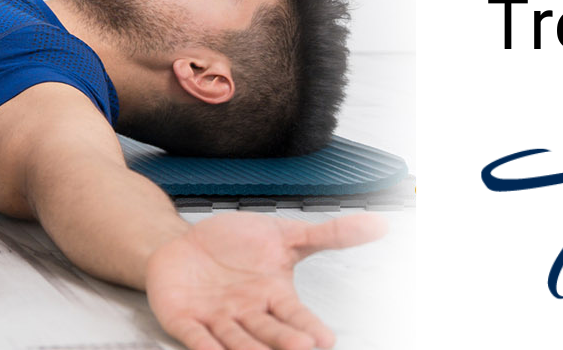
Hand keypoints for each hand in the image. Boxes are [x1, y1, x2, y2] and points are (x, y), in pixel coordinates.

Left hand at [145, 212, 386, 349]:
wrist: (184, 242)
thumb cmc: (234, 245)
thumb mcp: (284, 235)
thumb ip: (329, 235)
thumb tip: (378, 225)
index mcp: (274, 297)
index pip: (296, 315)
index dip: (310, 327)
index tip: (325, 338)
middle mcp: (248, 313)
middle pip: (269, 332)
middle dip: (285, 340)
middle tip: (301, 346)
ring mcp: (216, 319)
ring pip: (236, 340)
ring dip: (248, 349)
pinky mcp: (185, 320)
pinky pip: (196, 337)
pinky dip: (204, 345)